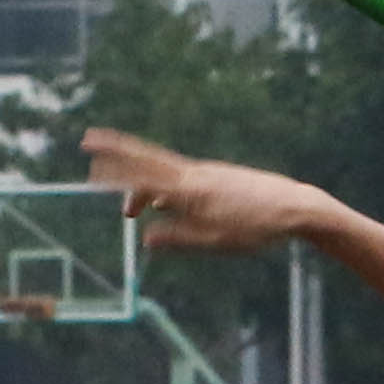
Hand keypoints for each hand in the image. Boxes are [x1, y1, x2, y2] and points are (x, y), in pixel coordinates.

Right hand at [81, 127, 334, 259]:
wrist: (295, 207)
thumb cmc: (256, 229)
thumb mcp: (215, 242)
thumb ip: (179, 238)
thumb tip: (145, 238)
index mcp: (191, 192)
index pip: (143, 178)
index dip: (115, 172)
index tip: (90, 167)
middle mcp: (195, 175)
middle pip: (147, 159)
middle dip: (117, 152)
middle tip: (89, 140)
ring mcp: (207, 173)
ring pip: (164, 173)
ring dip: (141, 186)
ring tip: (128, 211)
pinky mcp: (217, 177)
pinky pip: (181, 179)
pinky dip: (164, 188)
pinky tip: (163, 204)